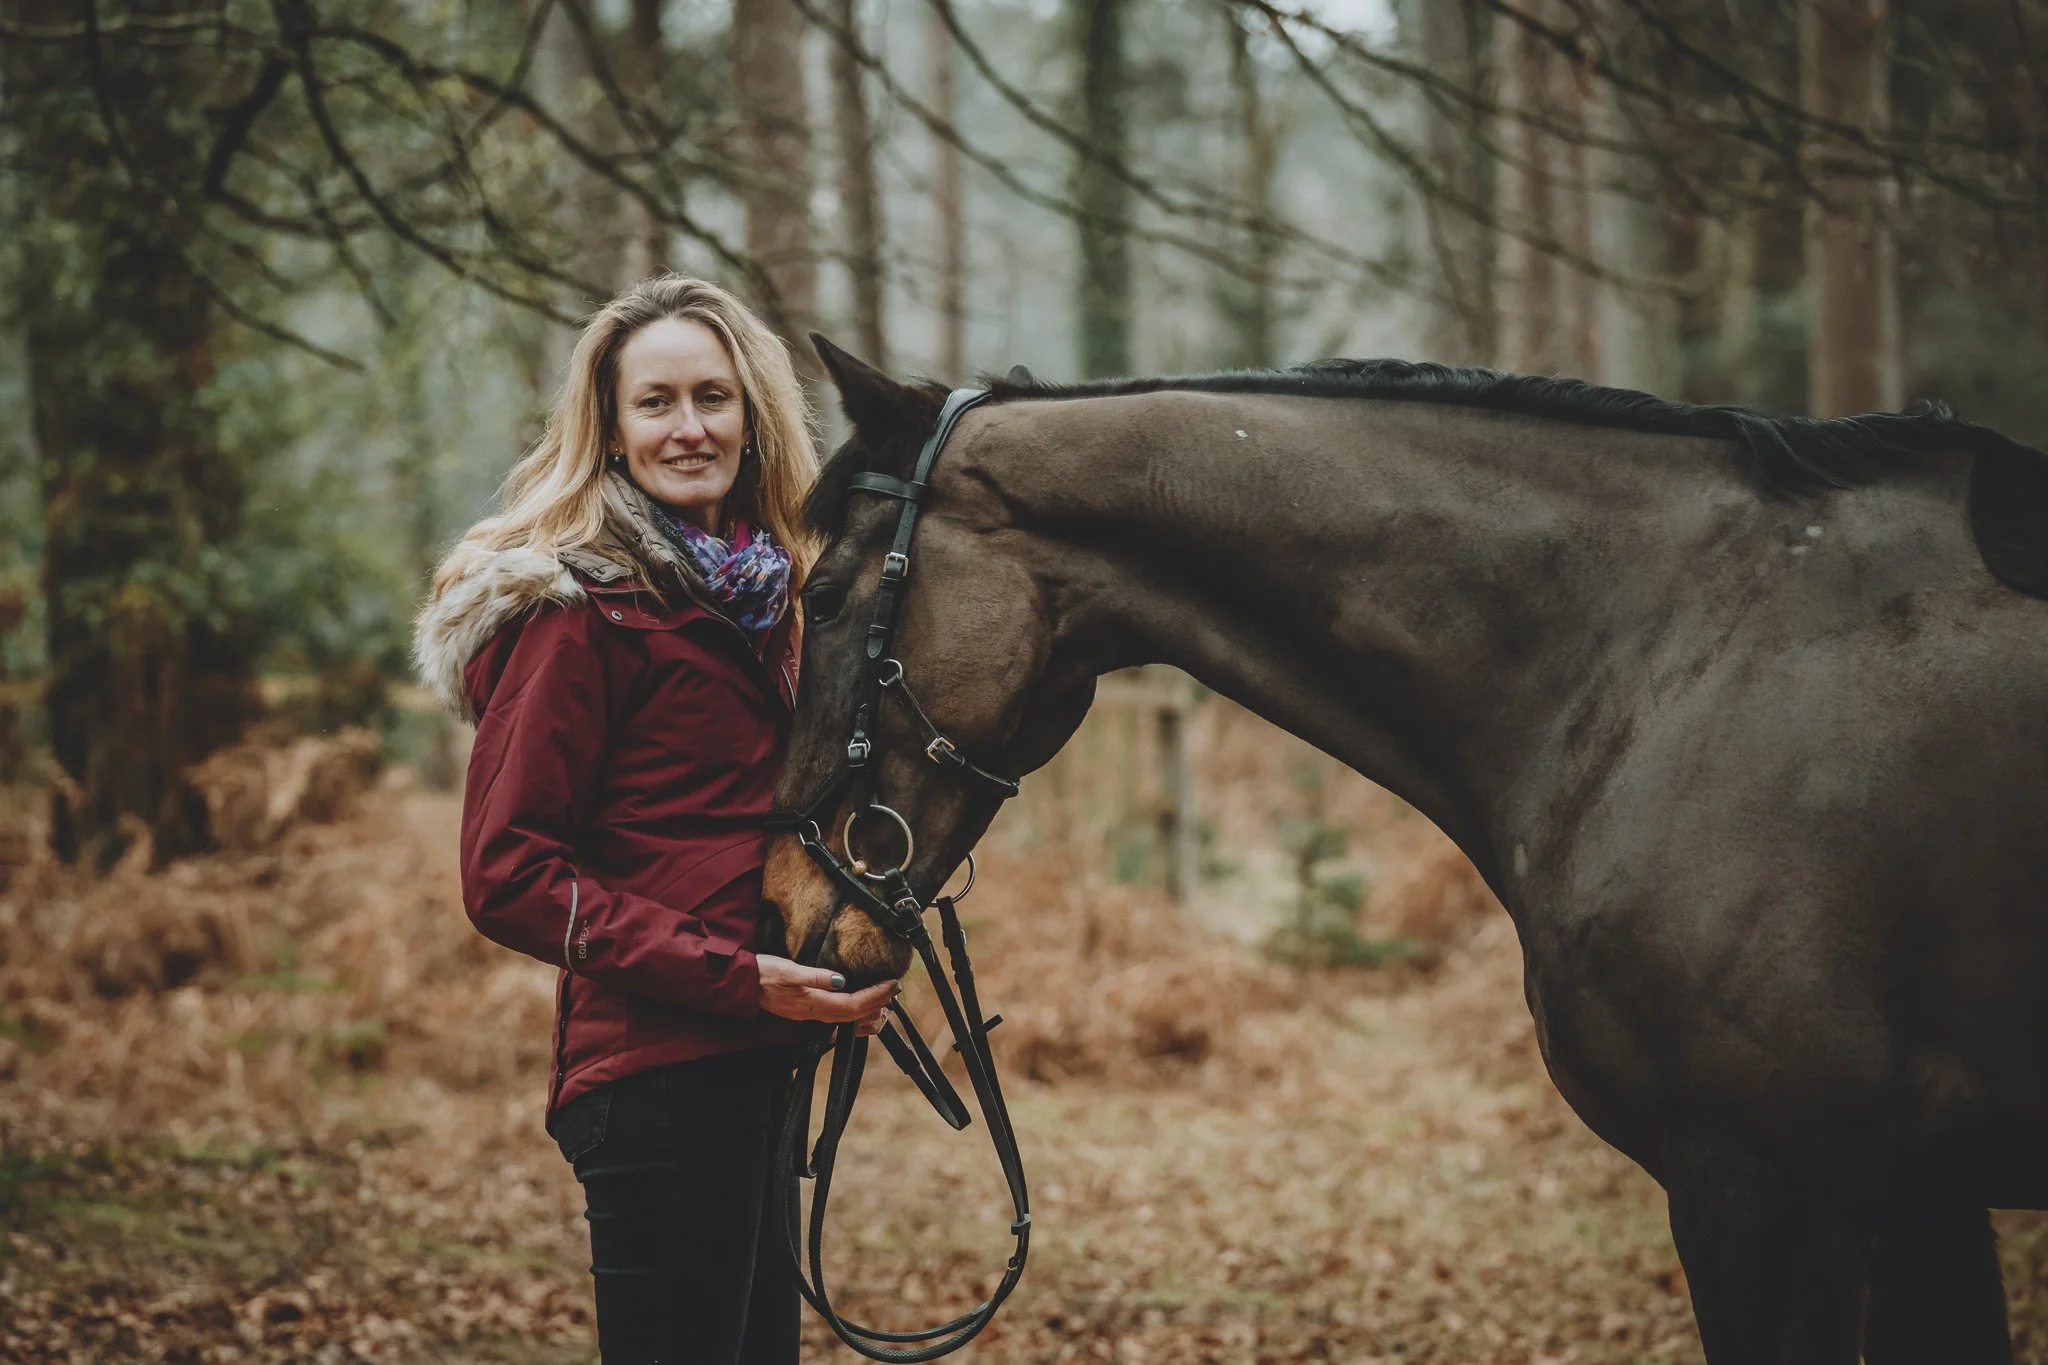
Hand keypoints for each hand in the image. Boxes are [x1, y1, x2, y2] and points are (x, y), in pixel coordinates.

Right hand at [757, 955, 895, 1034]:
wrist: (743, 985)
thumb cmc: (764, 974)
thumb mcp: (789, 970)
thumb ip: (815, 976)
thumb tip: (842, 980)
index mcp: (814, 1004)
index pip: (853, 1004)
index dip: (875, 996)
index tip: (891, 983)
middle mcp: (815, 1014)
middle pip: (855, 1015)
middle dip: (878, 1003)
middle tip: (895, 989)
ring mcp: (811, 1016)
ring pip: (848, 1021)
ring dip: (869, 1012)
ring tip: (886, 1002)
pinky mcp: (807, 1013)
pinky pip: (837, 1021)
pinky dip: (855, 1019)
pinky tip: (862, 1015)